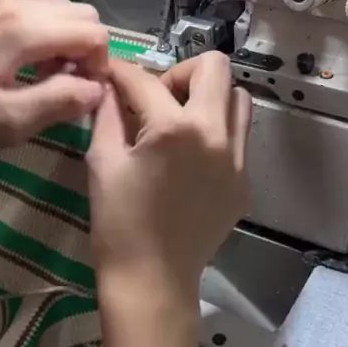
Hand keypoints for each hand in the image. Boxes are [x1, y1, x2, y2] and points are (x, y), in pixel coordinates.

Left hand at [0, 0, 107, 151]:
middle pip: (79, 13)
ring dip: (66, 43)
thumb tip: (97, 90)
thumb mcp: (6, 121)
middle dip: (87, 49)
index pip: (93, 33)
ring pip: (55, 10)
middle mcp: (15, 6)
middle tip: (68, 87)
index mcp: (24, 30)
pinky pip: (31, 14)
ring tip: (46, 81)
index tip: (85, 96)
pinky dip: (43, 37)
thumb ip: (59, 102)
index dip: (101, 66)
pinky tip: (21, 70)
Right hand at [87, 52, 251, 297]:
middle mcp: (215, 135)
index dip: (121, 71)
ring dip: (210, 98)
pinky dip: (218, 133)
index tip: (110, 72)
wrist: (152, 279)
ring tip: (181, 123)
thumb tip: (106, 84)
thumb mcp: (102, 162)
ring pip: (239, 99)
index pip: (146, 79)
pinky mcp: (245, 182)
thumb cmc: (118, 224)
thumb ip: (106, 113)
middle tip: (158, 99)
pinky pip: (240, 138)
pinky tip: (192, 158)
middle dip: (181, 73)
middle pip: (215, 67)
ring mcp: (238, 160)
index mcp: (174, 129)